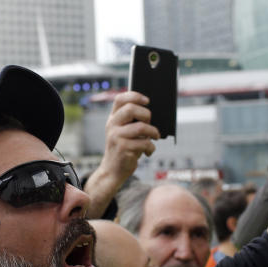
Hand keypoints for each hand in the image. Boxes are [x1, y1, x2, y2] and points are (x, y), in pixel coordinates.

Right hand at [83, 91, 158, 217]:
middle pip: (131, 109)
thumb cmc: (124, 149)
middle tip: (150, 122)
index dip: (134, 96)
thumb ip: (133, 121)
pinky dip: (151, 147)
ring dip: (153, 132)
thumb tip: (152, 111)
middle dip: (146, 114)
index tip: (147, 101)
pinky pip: (144, 143)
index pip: (120, 99)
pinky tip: (148, 151)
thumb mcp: (124, 132)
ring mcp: (116, 137)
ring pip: (141, 127)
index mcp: (113, 118)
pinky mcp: (123, 149)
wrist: (113, 171)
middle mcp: (112, 125)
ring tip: (155, 137)